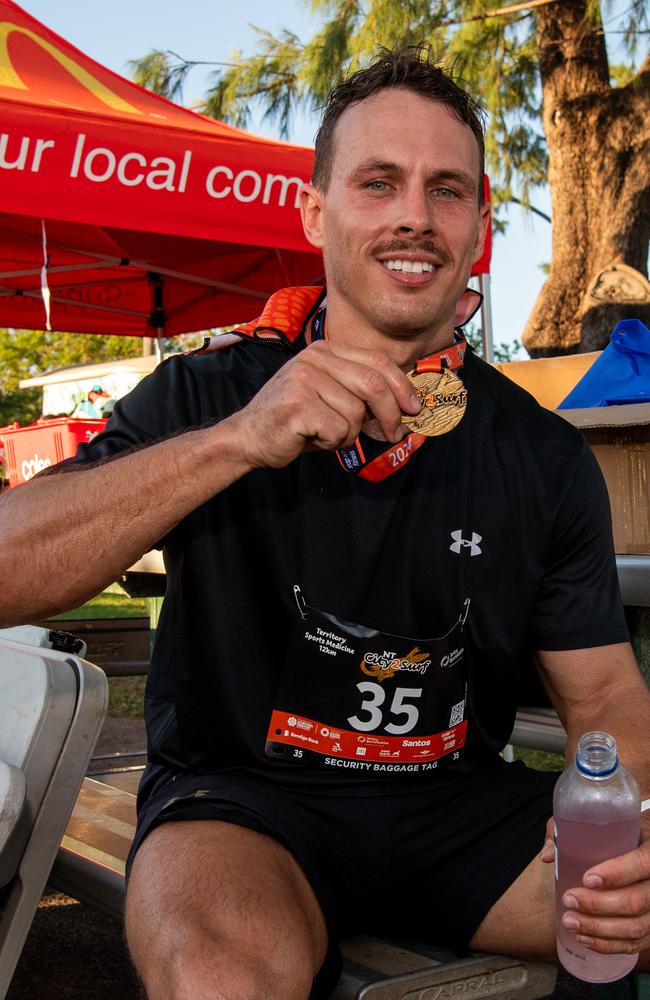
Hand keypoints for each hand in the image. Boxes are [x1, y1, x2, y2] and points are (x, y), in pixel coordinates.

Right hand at [228, 340, 421, 469]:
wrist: (249, 436)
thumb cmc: (294, 420)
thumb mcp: (330, 396)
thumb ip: (360, 393)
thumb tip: (405, 406)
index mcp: (325, 350)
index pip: (377, 361)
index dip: (402, 385)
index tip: (413, 406)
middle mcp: (315, 358)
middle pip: (373, 384)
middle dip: (390, 414)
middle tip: (393, 434)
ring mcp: (304, 378)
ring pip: (356, 413)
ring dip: (349, 433)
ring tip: (327, 434)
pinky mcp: (298, 404)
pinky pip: (338, 429)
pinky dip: (332, 441)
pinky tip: (313, 437)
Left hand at [551, 813, 649, 955]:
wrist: (647, 849)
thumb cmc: (625, 833)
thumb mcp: (609, 825)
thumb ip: (575, 833)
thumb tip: (548, 855)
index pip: (641, 865)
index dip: (616, 874)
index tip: (587, 879)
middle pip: (636, 901)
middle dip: (598, 905)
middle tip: (569, 900)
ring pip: (636, 927)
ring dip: (599, 929)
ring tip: (571, 922)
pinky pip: (636, 943)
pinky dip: (609, 945)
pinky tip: (585, 938)